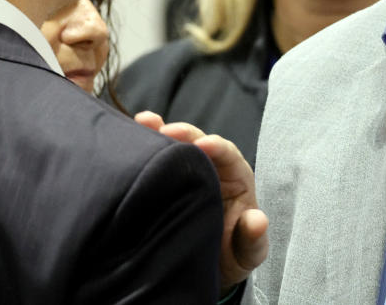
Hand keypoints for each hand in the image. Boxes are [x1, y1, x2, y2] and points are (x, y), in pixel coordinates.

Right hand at [135, 111, 267, 290]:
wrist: (210, 265)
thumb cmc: (234, 254)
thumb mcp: (248, 252)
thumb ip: (253, 238)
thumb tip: (257, 221)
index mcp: (236, 177)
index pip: (228, 154)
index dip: (216, 146)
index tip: (203, 144)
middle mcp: (212, 167)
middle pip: (198, 142)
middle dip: (183, 134)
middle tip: (166, 130)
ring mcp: (188, 172)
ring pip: (175, 146)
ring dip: (158, 132)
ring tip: (143, 121)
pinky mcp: (168, 179)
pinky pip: (156, 159)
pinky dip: (144, 145)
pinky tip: (129, 133)